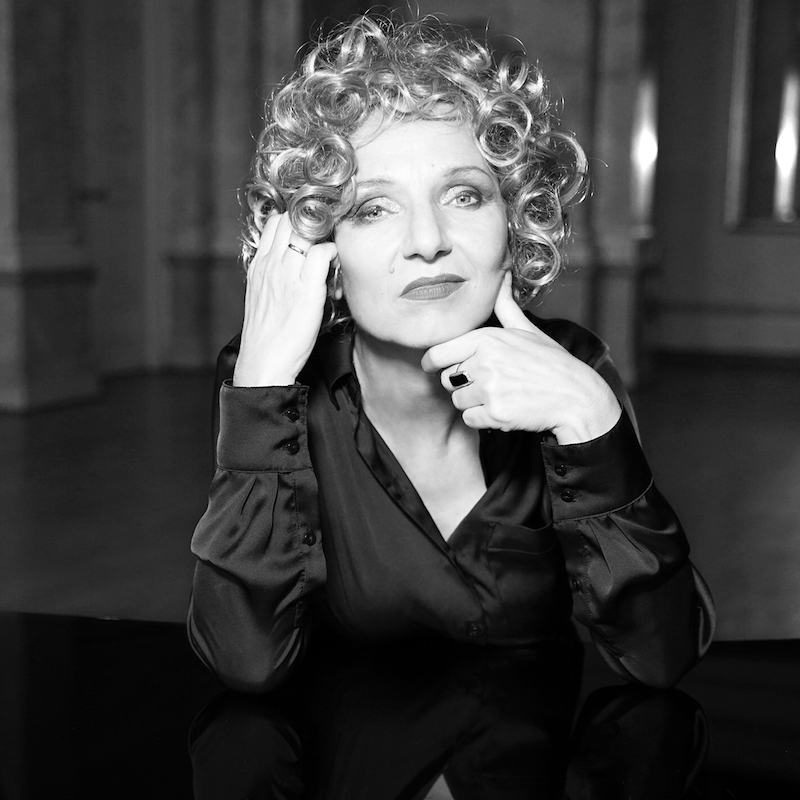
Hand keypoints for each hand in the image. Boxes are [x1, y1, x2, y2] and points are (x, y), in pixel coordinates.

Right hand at [233, 213, 335, 386]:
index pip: (276, 223)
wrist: (264, 362)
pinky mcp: (307, 290)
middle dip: (311, 225)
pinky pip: (322, 254)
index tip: (309, 236)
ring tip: (329, 260)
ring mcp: (288, 276)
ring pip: (307, 232)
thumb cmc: (266, 335)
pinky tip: (333, 273)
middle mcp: (271, 265)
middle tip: (323, 244)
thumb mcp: (260, 296)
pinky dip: (332, 256)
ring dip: (324, 239)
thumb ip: (272, 274)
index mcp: (259, 265)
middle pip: (291, 221)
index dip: (296, 223)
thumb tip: (289, 263)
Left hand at [421, 272, 620, 443]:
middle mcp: (485, 361)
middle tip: (486, 384)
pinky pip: (469, 419)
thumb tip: (502, 274)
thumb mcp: (528, 331)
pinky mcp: (496, 413)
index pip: (438, 353)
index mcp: (487, 339)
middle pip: (447, 379)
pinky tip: (504, 410)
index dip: (431, 362)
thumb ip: (505, 306)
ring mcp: (490, 388)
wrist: (576, 398)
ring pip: (457, 401)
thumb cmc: (552, 364)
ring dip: (473, 404)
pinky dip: (483, 420)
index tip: (431, 366)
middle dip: (461, 384)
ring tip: (500, 396)